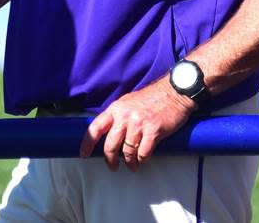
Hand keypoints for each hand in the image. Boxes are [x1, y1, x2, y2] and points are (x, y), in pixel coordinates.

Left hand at [79, 76, 196, 171]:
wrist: (174, 92)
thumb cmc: (152, 98)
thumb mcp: (128, 102)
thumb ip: (118, 115)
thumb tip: (108, 132)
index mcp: (116, 109)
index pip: (95, 128)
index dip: (87, 143)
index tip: (84, 154)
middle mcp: (125, 117)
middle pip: (110, 145)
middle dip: (110, 160)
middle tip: (113, 165)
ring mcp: (139, 124)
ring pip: (127, 152)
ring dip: (129, 162)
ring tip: (132, 165)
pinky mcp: (153, 131)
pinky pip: (143, 153)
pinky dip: (142, 160)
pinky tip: (142, 160)